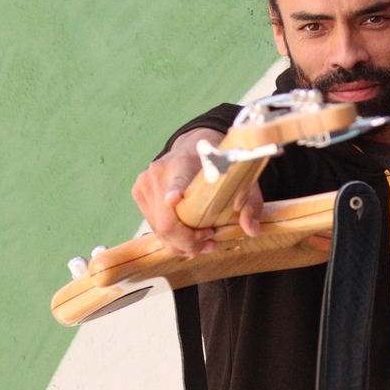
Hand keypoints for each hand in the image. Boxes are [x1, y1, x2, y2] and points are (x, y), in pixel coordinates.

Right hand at [131, 128, 262, 254]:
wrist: (193, 145)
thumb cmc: (219, 164)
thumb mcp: (242, 181)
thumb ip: (249, 204)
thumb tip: (250, 229)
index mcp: (186, 163)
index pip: (177, 179)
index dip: (174, 191)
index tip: (173, 199)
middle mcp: (160, 172)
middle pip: (165, 222)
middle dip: (187, 242)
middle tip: (209, 245)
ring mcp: (145, 182)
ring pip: (158, 228)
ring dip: (180, 243)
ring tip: (202, 243)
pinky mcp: (139, 192)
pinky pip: (153, 225)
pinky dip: (170, 237)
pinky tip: (187, 237)